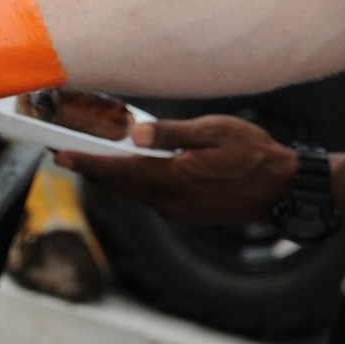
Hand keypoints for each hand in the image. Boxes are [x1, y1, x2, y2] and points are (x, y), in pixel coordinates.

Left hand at [59, 115, 297, 224]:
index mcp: (174, 180)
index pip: (120, 171)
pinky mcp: (188, 213)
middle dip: (93, 170)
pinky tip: (131, 169)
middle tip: (65, 155)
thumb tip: (134, 135)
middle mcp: (171, 203)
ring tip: (91, 159)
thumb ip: (171, 134)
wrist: (283, 189)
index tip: (61, 155)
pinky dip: (135, 183)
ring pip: (136, 192)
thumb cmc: (253, 154)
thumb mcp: (213, 131)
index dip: (88, 163)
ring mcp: (180, 212)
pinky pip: (152, 197)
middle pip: (121, 185)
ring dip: (113, 176)